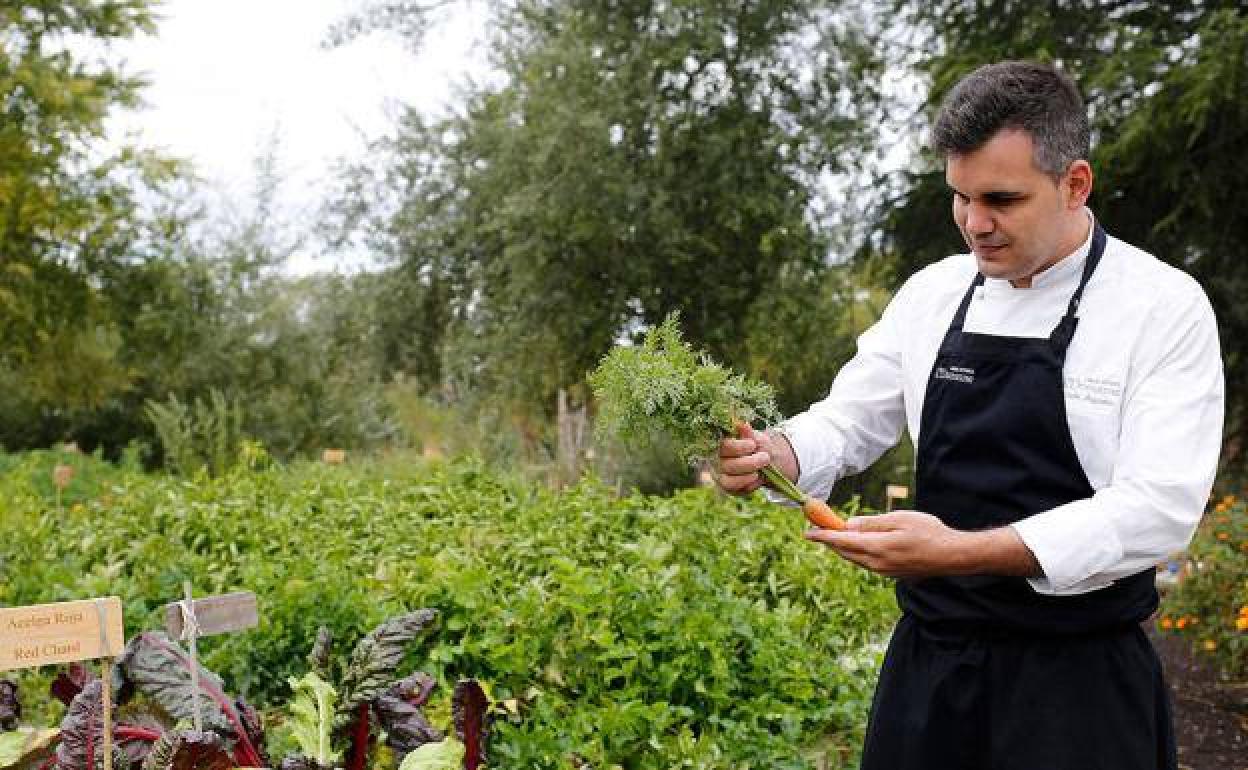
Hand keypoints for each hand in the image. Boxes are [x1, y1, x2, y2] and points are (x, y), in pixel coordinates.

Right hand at [714, 423, 796, 495]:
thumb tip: (742, 424)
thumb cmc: (757, 446)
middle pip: (727, 465)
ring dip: (746, 477)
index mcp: (721, 445)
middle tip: (765, 458)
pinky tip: (757, 479)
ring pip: (728, 482)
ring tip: (759, 473)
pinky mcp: (728, 488)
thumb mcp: (756, 438)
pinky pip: (736, 491)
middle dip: (749, 463)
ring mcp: (721, 476)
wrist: (766, 461)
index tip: (753, 445)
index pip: (724, 446)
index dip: (738, 447)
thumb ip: (749, 434)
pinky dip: (748, 486)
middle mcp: (717, 461)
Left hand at [803, 511, 1040, 578]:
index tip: (806, 531)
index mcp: (877, 548)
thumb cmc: (928, 532)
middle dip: (829, 540)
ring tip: (832, 534)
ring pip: (854, 559)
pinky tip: (856, 545)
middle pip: (844, 552)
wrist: (952, 556)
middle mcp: (877, 564)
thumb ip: (872, 523)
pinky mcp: (891, 574)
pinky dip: (856, 553)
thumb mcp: (899, 519)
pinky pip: (866, 563)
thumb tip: (849, 525)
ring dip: (842, 547)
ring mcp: (884, 571)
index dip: (822, 535)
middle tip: (816, 528)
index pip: (841, 541)